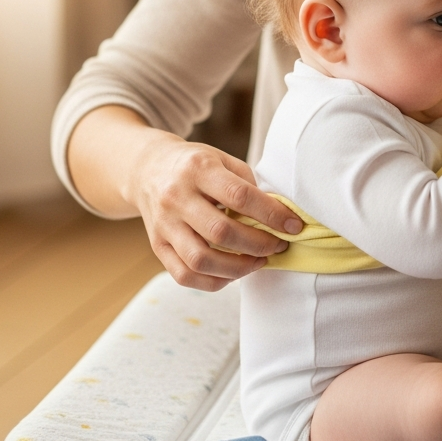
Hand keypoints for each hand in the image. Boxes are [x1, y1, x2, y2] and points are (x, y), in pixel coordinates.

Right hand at [125, 129, 303, 291]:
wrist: (147, 169)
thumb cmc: (196, 165)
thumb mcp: (222, 159)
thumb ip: (247, 184)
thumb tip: (276, 216)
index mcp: (199, 169)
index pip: (240, 196)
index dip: (271, 215)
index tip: (294, 226)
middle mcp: (177, 197)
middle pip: (221, 232)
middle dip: (258, 245)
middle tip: (278, 246)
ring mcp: (164, 224)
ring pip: (201, 259)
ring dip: (238, 268)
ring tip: (259, 262)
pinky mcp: (157, 246)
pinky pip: (184, 275)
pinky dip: (213, 281)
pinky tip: (233, 273)